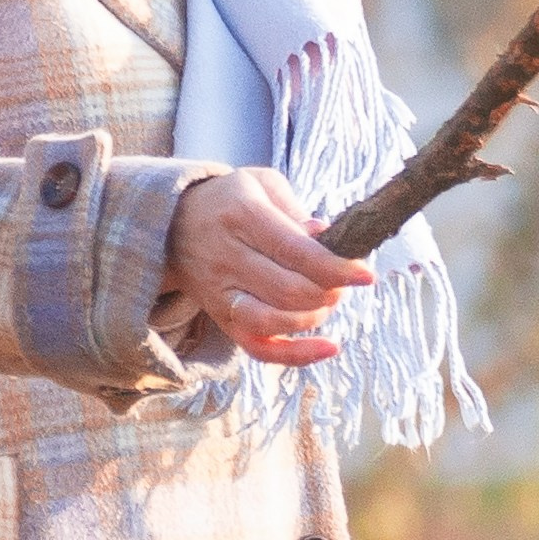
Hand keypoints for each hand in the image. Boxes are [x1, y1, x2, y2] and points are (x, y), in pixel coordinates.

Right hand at [162, 169, 374, 366]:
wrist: (172, 223)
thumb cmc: (231, 200)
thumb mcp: (262, 184)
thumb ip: (295, 210)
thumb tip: (326, 237)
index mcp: (242, 216)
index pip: (294, 251)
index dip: (334, 267)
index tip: (365, 274)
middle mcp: (227, 257)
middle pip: (288, 291)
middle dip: (328, 292)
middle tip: (342, 283)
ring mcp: (221, 293)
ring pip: (273, 321)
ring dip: (314, 318)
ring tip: (327, 301)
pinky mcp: (222, 318)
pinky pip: (258, 347)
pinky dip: (295, 355)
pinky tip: (328, 348)